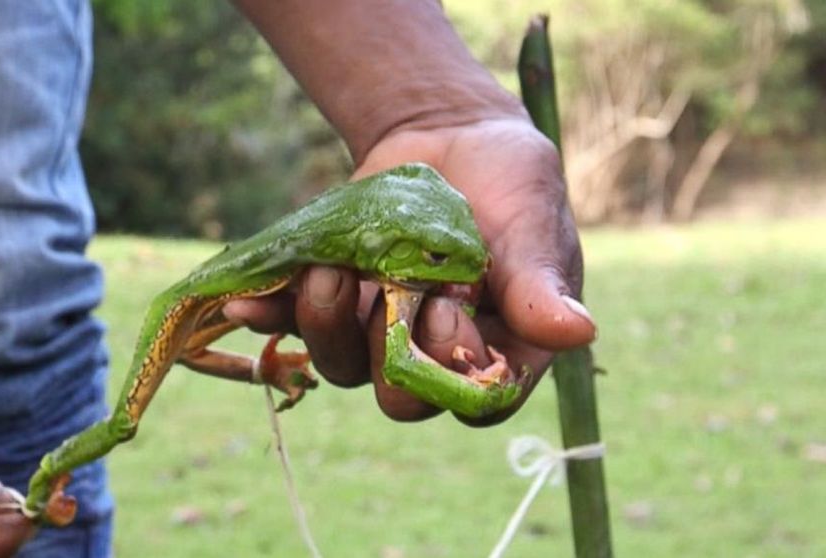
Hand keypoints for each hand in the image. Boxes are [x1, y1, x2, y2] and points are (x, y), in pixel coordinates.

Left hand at [225, 114, 595, 424]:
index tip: (444, 308)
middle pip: (397, 397)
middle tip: (377, 292)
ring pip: (341, 365)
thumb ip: (539, 282)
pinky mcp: (334, 300)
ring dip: (324, 326)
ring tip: (327, 272)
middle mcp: (434, 354)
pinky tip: (245, 302)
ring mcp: (376, 331)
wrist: (451, 137)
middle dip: (378, 357)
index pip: (473, 397)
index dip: (450, 368)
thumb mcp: (531, 224)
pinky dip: (268, 315)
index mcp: (498, 350)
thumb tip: (579, 332)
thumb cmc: (510, 183)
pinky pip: (294, 324)